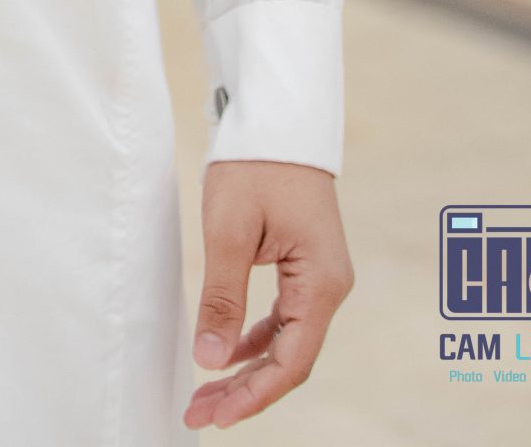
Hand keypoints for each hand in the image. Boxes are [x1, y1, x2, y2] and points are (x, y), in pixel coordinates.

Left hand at [184, 158, 352, 428]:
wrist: (278, 116)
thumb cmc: (255, 165)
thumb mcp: (230, 230)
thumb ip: (223, 298)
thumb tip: (210, 360)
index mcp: (322, 282)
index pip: (290, 361)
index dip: (252, 395)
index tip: (214, 415)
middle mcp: (330, 286)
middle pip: (290, 358)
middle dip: (245, 390)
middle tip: (200, 412)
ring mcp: (321, 276)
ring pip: (287, 341)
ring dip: (248, 369)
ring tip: (207, 392)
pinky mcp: (306, 265)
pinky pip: (285, 317)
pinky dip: (256, 340)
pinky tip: (228, 352)